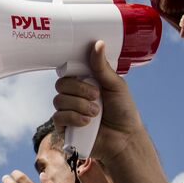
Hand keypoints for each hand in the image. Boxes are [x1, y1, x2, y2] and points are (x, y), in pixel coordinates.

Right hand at [52, 41, 145, 166]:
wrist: (125, 138)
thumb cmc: (123, 111)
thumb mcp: (115, 85)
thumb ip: (102, 67)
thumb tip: (98, 44)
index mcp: (84, 84)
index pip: (68, 73)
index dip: (74, 74)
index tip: (86, 76)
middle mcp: (74, 97)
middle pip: (61, 85)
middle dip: (79, 90)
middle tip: (96, 96)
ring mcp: (68, 112)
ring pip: (59, 101)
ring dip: (79, 106)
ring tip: (95, 113)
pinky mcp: (65, 128)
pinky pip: (58, 118)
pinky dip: (73, 118)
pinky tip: (87, 123)